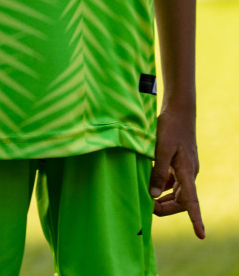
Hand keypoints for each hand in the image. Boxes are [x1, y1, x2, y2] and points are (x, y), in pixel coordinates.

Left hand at [151, 104, 203, 238]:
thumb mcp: (161, 149)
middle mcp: (189, 174)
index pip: (192, 202)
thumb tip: (154, 195)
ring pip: (177, 193)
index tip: (201, 235)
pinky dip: (162, 186)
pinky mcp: (180, 164)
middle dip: (166, 208)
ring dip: (164, 199)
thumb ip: (158, 172)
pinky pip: (173, 182)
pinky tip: (150, 182)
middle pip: (182, 202)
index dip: (196, 220)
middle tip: (147, 207)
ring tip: (146, 198)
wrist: (179, 111)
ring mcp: (185, 169)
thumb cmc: (170, 128)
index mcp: (187, 173)